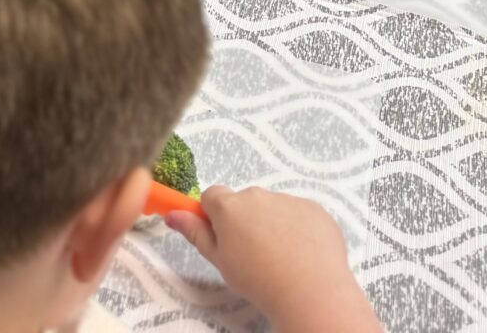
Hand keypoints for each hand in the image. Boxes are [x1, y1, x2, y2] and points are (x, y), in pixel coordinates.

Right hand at [167, 186, 376, 330]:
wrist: (310, 292)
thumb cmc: (257, 280)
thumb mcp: (219, 260)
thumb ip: (195, 232)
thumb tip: (172, 214)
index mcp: (228, 206)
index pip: (212, 196)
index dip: (215, 215)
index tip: (224, 236)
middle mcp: (256, 195)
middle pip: (244, 201)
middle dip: (246, 220)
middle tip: (254, 253)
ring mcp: (288, 200)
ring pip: (273, 207)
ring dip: (273, 223)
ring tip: (282, 258)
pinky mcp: (314, 209)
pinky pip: (299, 213)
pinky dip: (299, 228)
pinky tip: (303, 254)